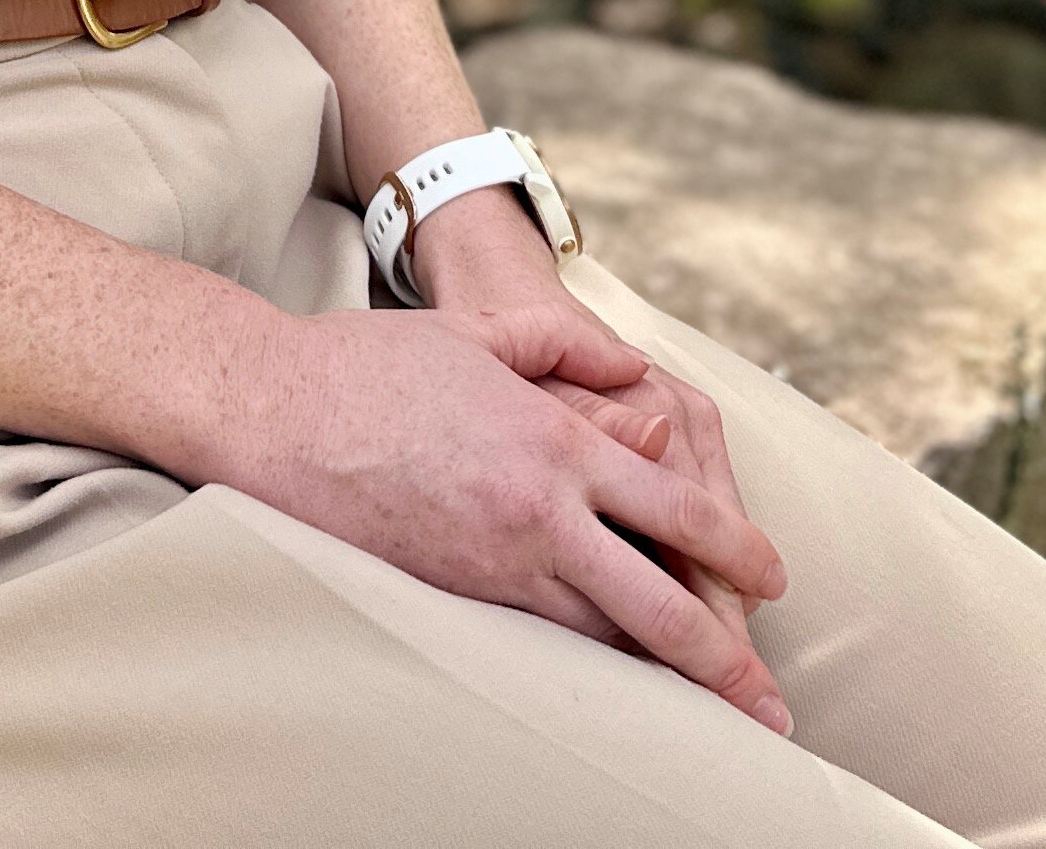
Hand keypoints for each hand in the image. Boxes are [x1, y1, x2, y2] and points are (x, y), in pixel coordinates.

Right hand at [193, 287, 793, 733]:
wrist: (272, 413)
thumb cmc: (372, 365)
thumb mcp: (482, 334)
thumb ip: (571, 351)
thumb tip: (641, 383)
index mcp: (554, 439)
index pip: (675, 508)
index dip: (736, 548)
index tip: (773, 576)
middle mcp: (536, 513)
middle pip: (655, 604)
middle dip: (721, 657)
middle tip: (768, 702)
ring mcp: (491, 564)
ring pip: (599, 637)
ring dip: (659, 676)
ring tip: (708, 712)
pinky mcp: (449, 595)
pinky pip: (538, 638)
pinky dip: (586, 662)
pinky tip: (613, 682)